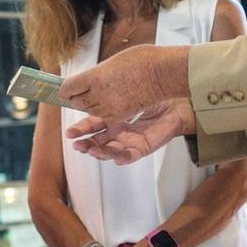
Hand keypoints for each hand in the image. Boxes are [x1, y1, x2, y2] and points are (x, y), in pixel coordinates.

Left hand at [58, 45, 187, 122]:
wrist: (163, 73)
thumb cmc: (143, 61)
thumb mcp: (113, 62)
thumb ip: (97, 74)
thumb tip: (87, 81)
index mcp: (96, 76)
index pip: (68, 87)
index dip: (66, 88)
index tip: (65, 88)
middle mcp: (99, 94)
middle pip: (76, 102)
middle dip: (77, 97)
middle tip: (79, 92)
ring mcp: (110, 107)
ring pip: (88, 111)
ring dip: (89, 105)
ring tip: (96, 97)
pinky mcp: (120, 115)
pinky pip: (102, 117)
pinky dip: (102, 112)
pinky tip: (108, 103)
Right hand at [67, 99, 195, 164]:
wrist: (177, 99)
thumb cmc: (153, 92)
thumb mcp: (126, 91)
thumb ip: (107, 92)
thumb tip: (84, 88)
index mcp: (112, 118)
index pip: (93, 126)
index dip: (81, 130)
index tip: (69, 133)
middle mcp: (119, 131)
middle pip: (98, 142)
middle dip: (86, 145)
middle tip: (77, 145)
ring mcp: (130, 140)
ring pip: (111, 151)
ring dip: (101, 153)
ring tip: (92, 151)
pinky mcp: (144, 146)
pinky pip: (132, 155)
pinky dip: (124, 157)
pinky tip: (117, 158)